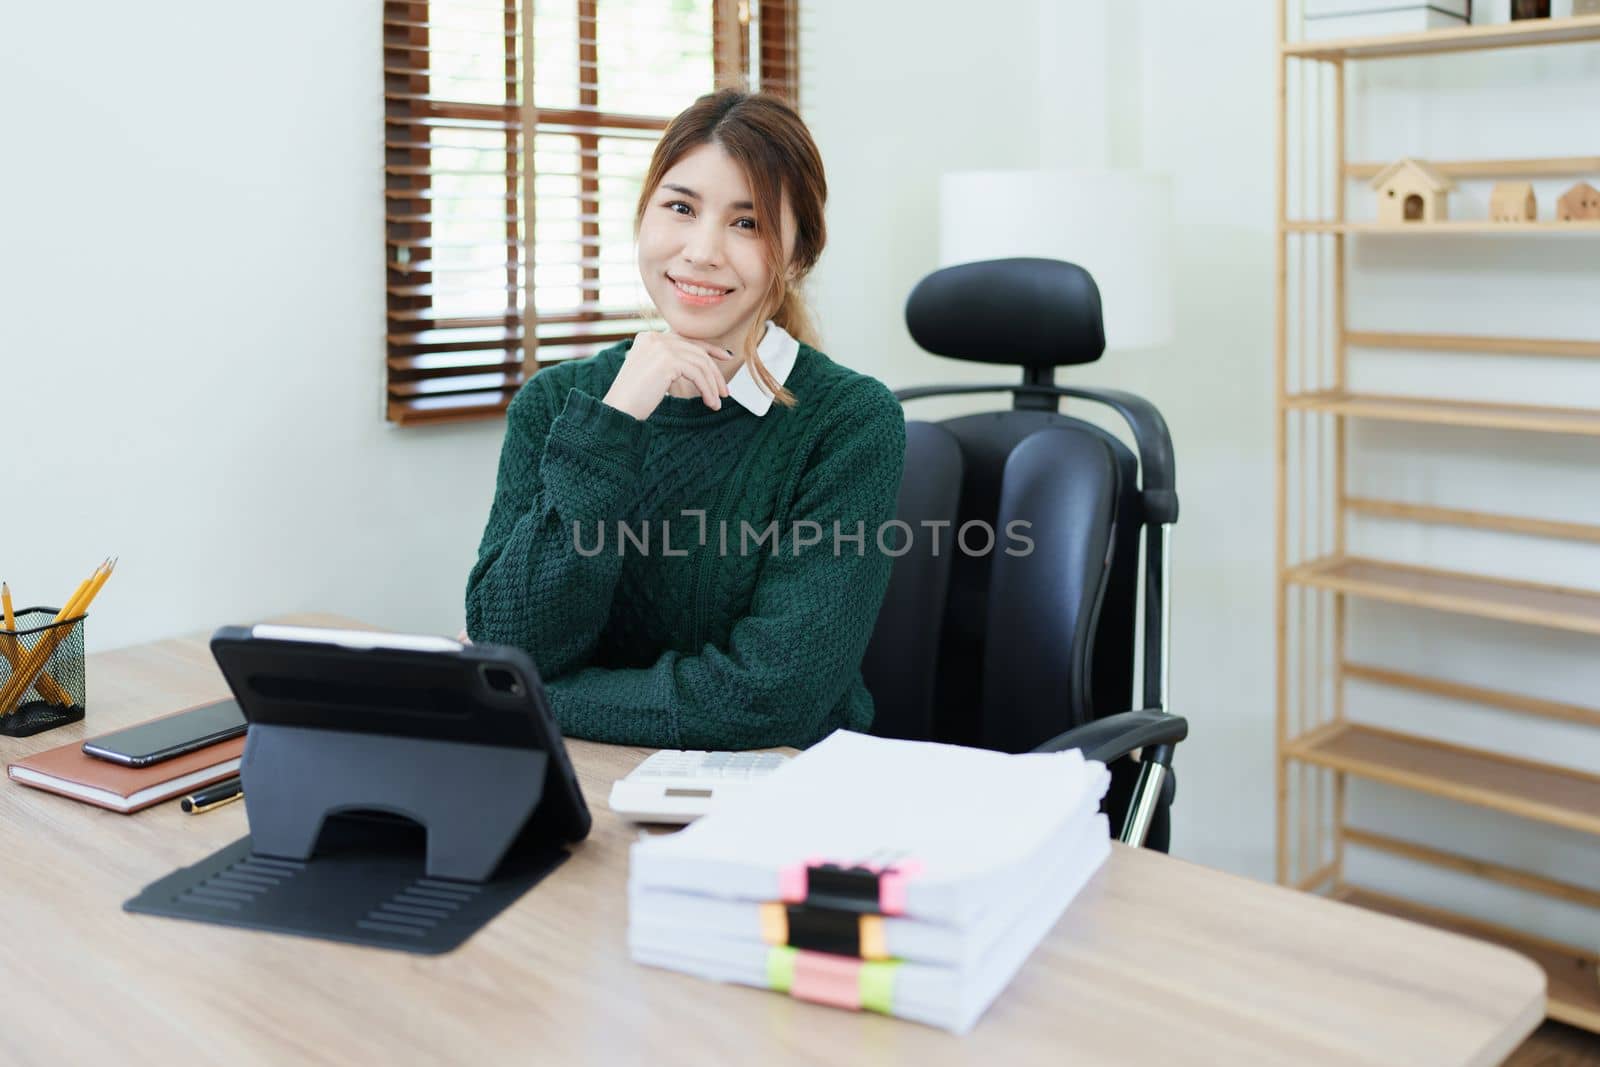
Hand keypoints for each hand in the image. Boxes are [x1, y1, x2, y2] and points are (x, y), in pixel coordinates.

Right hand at [602, 330, 734, 420]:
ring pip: (699, 363)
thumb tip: (699, 365)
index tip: (726, 357)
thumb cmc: (634, 399)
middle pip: (696, 350)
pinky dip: (707, 389)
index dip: (709, 348)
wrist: (618, 410)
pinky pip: (697, 373)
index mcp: (649, 337)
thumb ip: (670, 362)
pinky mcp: (667, 361)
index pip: (686, 339)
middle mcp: (654, 338)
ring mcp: (660, 347)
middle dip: (714, 371)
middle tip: (724, 392)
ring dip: (712, 384)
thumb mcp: (653, 373)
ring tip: (716, 403)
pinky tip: (710, 402)